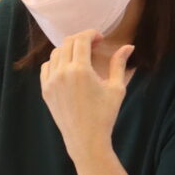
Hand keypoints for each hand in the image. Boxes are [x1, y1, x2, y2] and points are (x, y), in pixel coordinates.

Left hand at [40, 30, 133, 155]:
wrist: (86, 140)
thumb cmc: (105, 115)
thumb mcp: (116, 88)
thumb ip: (119, 64)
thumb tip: (128, 46)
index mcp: (80, 70)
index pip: (81, 39)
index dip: (91, 34)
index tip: (100, 38)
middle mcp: (62, 72)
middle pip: (68, 43)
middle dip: (81, 39)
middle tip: (93, 44)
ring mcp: (51, 82)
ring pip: (56, 53)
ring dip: (69, 49)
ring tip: (81, 55)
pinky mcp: (45, 91)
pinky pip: (46, 67)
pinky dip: (56, 61)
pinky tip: (67, 66)